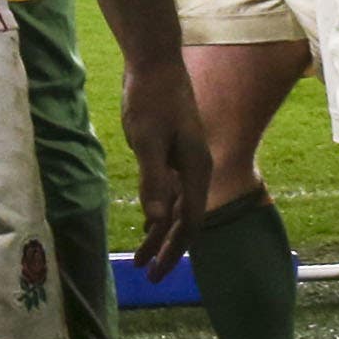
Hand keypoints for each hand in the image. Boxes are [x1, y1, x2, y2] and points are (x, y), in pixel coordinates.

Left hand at [117, 57, 209, 272]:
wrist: (154, 62)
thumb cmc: (150, 98)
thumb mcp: (147, 140)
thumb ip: (153, 180)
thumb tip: (158, 220)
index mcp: (196, 169)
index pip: (191, 221)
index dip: (175, 250)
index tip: (159, 273)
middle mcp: (196, 169)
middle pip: (187, 219)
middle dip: (169, 249)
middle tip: (150, 276)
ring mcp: (186, 161)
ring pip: (177, 207)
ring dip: (161, 233)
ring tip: (141, 259)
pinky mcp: (174, 152)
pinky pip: (171, 192)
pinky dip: (160, 212)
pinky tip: (148, 223)